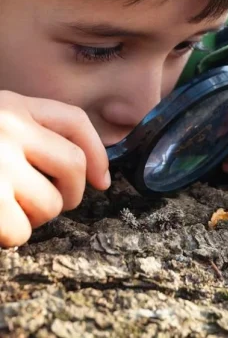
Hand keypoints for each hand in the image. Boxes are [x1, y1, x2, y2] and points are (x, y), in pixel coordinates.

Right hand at [0, 91, 109, 247]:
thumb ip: (31, 136)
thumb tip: (93, 175)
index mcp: (12, 105)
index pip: (73, 120)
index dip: (97, 152)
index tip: (103, 181)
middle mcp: (9, 126)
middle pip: (73, 164)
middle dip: (72, 193)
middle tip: (54, 203)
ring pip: (51, 203)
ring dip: (36, 216)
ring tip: (10, 209)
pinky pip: (21, 231)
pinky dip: (11, 236)